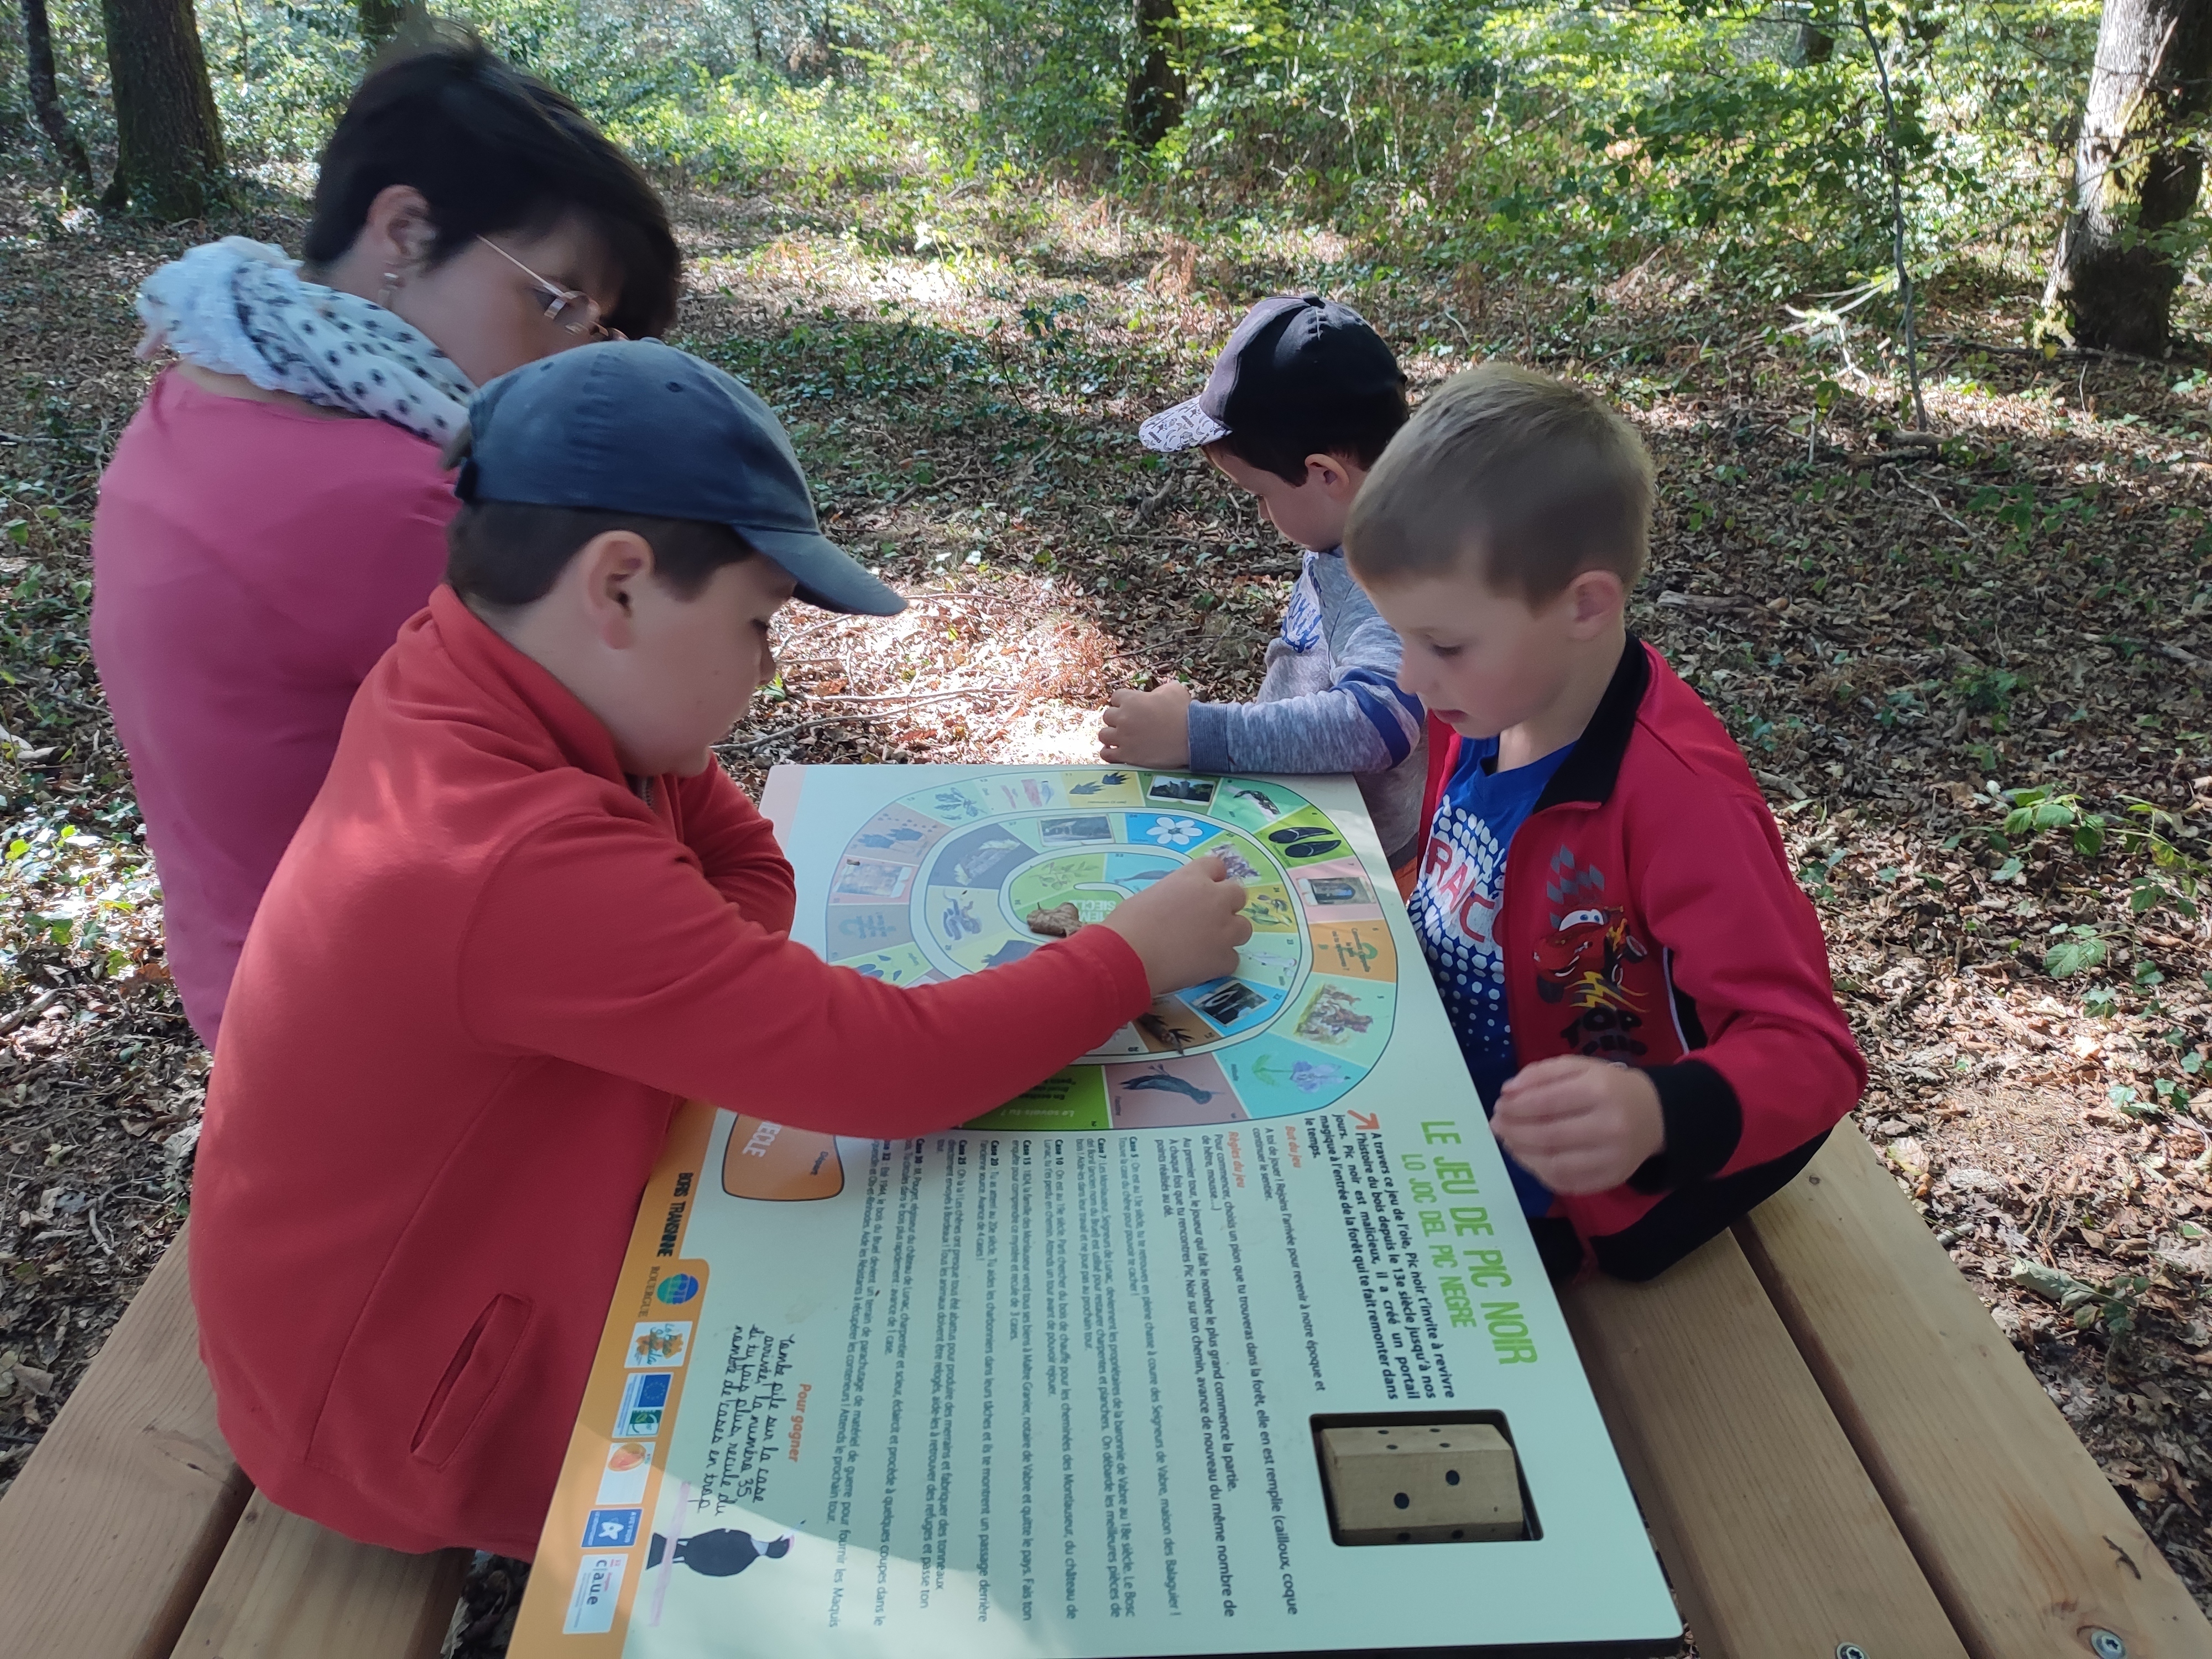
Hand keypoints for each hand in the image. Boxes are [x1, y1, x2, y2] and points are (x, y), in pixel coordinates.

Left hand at [1099, 682, 1193, 767]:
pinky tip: (1116, 752)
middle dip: (1116, 719)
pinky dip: (1109, 753)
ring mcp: (1123, 737)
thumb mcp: (1173, 690)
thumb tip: (1156, 694)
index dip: (1123, 703)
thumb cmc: (1184, 711)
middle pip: (1107, 716)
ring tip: (1120, 739)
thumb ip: (1159, 689)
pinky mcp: (1126, 755)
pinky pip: (1106, 754)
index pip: (1116, 697)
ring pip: (1103, 735)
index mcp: (1131, 699)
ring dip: (1111, 736)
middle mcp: (1123, 718)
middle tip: (1128, 725)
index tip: (1131, 708)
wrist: (1192, 736)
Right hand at [1100, 855, 1250, 993]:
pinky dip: (1219, 963)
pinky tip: (1201, 967)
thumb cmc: (1127, 925)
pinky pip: (1232, 959)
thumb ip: (1172, 897)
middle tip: (1208, 919)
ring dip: (1229, 934)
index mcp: (1192, 878)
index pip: (1216, 866)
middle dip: (1226, 905)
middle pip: (1238, 895)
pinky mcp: (1223, 959)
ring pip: (1244, 928)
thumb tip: (1174, 909)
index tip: (1204, 890)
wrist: (1127, 957)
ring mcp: (1223, 930)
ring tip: (1208, 946)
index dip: (1211, 879)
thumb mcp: (1149, 896)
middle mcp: (1214, 899)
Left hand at [1491, 1056, 1664, 1195]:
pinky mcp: (1611, 1179)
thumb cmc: (1609, 1087)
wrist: (1654, 1115)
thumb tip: (1507, 1090)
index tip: (1499, 1105)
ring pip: (1554, 1164)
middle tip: (1496, 1124)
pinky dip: (1540, 1172)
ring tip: (1508, 1141)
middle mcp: (1609, 1126)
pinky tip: (1529, 1157)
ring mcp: (1612, 1158)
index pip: (1547, 1102)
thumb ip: (1541, 1073)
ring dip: (1522, 1154)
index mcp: (1600, 1091)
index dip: (1516, 1107)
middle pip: (1548, 1136)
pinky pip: (1566, 1183)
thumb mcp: (1579, 1067)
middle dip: (1513, 1131)